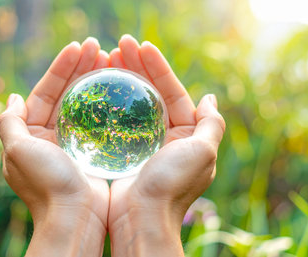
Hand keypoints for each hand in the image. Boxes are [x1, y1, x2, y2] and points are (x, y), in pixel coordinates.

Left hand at [0, 37, 109, 256]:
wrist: (75, 219)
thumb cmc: (47, 185)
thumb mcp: (18, 150)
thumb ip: (9, 123)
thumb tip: (13, 98)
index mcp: (29, 134)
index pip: (44, 92)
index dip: (60, 69)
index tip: (78, 48)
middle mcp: (48, 137)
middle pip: (64, 95)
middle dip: (79, 70)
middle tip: (98, 48)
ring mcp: (71, 145)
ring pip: (82, 106)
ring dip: (93, 83)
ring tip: (110, 61)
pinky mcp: (91, 153)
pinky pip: (97, 122)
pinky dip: (105, 105)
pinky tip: (118, 89)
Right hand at [107, 35, 225, 256]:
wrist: (141, 220)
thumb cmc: (172, 186)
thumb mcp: (203, 152)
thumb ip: (211, 124)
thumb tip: (210, 97)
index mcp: (186, 133)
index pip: (173, 92)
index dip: (158, 67)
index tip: (141, 46)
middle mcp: (166, 136)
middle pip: (151, 94)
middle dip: (138, 67)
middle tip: (119, 45)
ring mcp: (142, 144)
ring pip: (131, 104)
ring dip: (121, 80)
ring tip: (106, 59)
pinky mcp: (122, 151)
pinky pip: (115, 121)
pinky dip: (108, 102)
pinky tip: (97, 87)